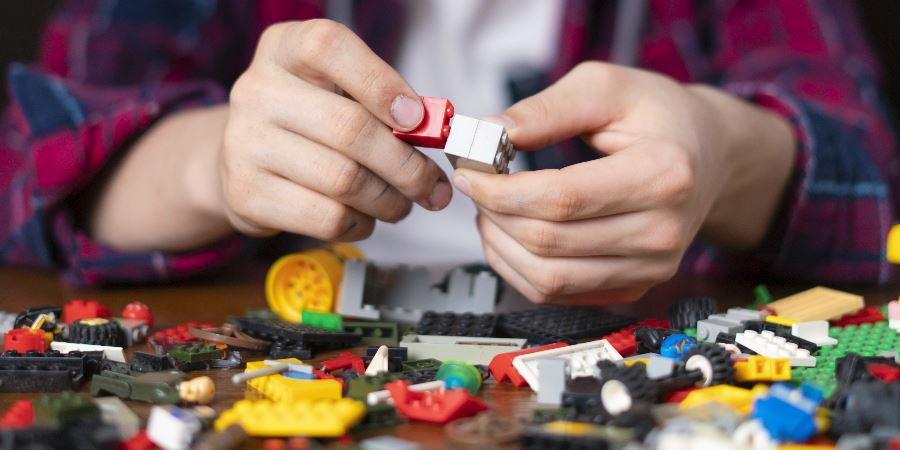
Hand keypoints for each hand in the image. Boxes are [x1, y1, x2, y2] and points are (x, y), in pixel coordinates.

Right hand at [221, 20, 450, 240]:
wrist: (244, 160)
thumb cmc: (310, 121)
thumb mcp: (340, 92)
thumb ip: (382, 103)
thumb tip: (434, 132)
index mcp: (284, 49)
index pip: (328, 47)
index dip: (380, 83)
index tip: (417, 118)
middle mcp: (257, 91)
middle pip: (351, 129)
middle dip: (407, 166)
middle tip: (432, 187)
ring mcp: (246, 143)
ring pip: (344, 181)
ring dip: (389, 201)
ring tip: (401, 204)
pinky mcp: (247, 194)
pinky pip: (326, 217)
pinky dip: (360, 224)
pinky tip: (364, 217)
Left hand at [454, 62, 794, 303]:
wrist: (709, 156)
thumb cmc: (658, 117)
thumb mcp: (607, 87)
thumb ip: (546, 109)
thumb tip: (488, 135)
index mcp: (664, 175)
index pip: (562, 199)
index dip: (502, 191)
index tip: (470, 173)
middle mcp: (663, 232)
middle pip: (549, 243)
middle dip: (494, 215)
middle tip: (475, 187)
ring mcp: (651, 268)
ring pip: (548, 279)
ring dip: (500, 247)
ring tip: (489, 211)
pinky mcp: (633, 287)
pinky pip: (558, 294)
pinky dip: (519, 269)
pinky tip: (510, 236)